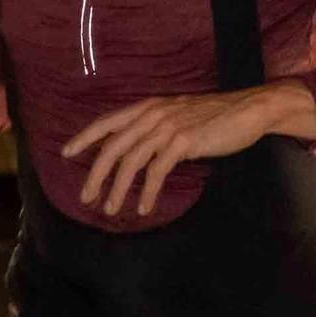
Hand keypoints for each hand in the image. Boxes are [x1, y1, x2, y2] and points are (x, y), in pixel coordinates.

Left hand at [62, 84, 313, 215]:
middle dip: (96, 175)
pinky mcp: (183, 142)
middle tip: (86, 197)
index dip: (85, 137)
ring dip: (118, 189)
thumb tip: (139, 149)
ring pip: (131, 162)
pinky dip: (147, 192)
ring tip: (111, 209)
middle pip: (114, 147)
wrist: (249, 110)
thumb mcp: (179, 115)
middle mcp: (153, 114)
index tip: (66, 153)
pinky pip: (157, 172)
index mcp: (149, 106)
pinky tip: (144, 206)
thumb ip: (157, 127)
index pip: (108, 121)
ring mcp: (168, 127)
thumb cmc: (217, 115)